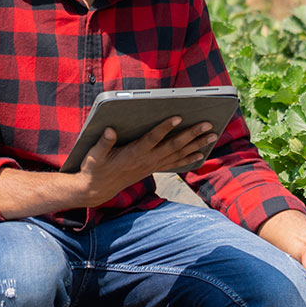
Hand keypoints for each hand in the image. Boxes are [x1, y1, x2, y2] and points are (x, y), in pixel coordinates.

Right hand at [75, 117, 217, 205]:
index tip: (178, 117)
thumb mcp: (94, 155)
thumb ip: (103, 143)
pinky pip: (175, 163)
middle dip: (192, 135)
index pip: (153, 138)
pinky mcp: (153, 168)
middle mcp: (147, 160)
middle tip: (207, 125)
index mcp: (134, 153)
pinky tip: (200, 153)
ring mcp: (152, 165)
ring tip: (212, 136)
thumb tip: (110, 130)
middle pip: (173, 145)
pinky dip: (189, 158)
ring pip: (178, 154)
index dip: (165, 127)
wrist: (97, 189)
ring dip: (196, 145)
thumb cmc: (95, 168)